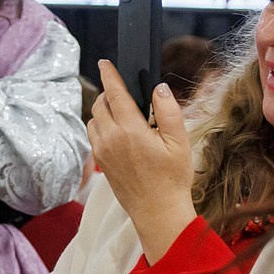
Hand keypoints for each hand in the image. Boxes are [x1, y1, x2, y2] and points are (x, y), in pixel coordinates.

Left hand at [90, 61, 195, 262]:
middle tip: (125, 92)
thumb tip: (158, 87)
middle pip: (100, 104)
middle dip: (109, 93)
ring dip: (103, 110)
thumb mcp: (179, 142)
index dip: (109, 75)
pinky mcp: (99, 162)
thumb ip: (168, 111)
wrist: (156, 211)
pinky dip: (101, 126)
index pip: (114, 94)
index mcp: (130, 130)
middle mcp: (110, 138)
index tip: (104, 63)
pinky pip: (93, 135)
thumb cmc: (172, 177)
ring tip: (123, 112)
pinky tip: (118, 131)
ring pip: (94, 119)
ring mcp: (101, 151)